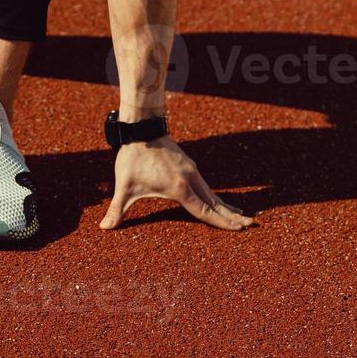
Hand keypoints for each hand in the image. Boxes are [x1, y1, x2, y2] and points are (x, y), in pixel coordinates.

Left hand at [100, 137, 253, 230]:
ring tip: (240, 214)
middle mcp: (191, 179)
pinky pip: (206, 184)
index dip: (222, 223)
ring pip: (212, 192)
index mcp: (180, 188)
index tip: (240, 229)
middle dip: (232, 216)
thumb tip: (105, 227)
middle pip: (215, 202)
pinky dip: (215, 194)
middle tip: (251, 224)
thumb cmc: (133, 158)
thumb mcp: (124, 186)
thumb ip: (117, 209)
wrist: (141, 128)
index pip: (205, 211)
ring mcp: (192, 170)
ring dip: (225, 205)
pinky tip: (217, 199)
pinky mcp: (188, 164)